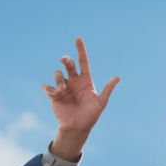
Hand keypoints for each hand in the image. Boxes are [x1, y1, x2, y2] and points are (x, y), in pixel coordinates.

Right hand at [44, 38, 119, 159]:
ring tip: (63, 89)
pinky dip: (49, 87)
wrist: (78, 127)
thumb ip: (107, 89)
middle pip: (68, 64)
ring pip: (57, 73)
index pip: (83, 62)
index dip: (81, 50)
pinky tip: (55, 92)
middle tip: (65, 60)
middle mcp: (74, 81)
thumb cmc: (91, 115)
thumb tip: (118, 77)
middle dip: (66, 60)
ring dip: (59, 78)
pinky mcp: (54, 95)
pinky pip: (47, 86)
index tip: (78, 38)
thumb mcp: (101, 102)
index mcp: (85, 80)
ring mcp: (63, 87)